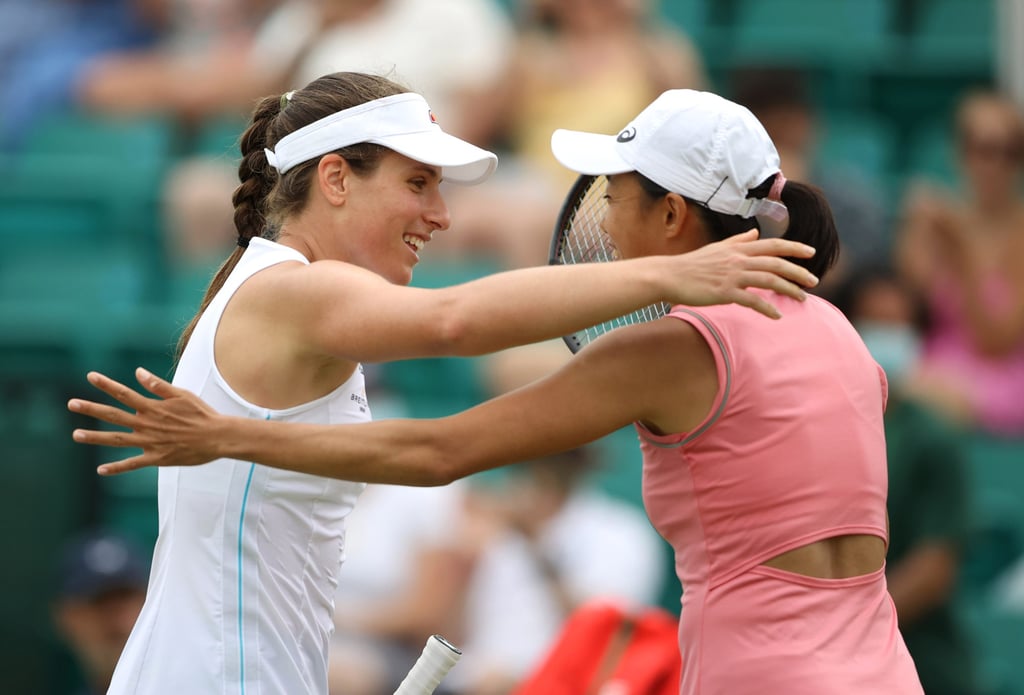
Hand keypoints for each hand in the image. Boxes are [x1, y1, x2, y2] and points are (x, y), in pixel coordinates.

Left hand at [68, 368, 222, 474]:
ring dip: (95, 437)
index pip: (125, 394)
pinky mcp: (157, 458)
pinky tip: (101, 470)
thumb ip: (158, 385)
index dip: (107, 385)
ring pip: (117, 439)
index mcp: (153, 407)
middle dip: (91, 409)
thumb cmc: (202, 414)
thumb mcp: (182, 395)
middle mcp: (147, 424)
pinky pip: (133, 464)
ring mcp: (150, 442)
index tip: (90, 376)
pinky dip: (117, 468)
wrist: (217, 437)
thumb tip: (138, 372)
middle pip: (114, 415)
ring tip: (76, 435)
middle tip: (71, 403)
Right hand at [671, 229, 817, 318]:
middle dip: (798, 272)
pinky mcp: (724, 292)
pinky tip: (776, 315)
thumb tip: (754, 233)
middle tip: (814, 281)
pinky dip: (767, 308)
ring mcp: (732, 275)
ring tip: (802, 299)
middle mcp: (738, 259)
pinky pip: (752, 300)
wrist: (669, 275)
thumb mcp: (717, 248)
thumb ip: (738, 241)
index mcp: (738, 248)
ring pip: (769, 280)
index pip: (772, 245)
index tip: (811, 253)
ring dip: (789, 290)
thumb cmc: (692, 264)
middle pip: (776, 263)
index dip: (794, 248)